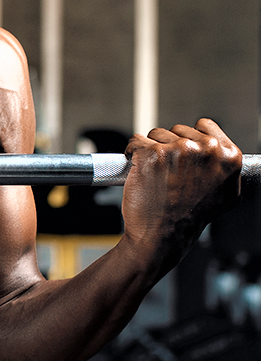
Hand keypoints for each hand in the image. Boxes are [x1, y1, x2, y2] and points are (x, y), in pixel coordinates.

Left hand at [120, 117, 241, 269]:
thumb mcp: (226, 194)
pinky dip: (132, 153)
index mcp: (228, 155)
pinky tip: (138, 169)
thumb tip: (224, 156)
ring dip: (151, 151)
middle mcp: (205, 149)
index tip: (182, 152)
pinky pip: (135, 141)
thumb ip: (226, 170)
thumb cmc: (191, 218)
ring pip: (156, 135)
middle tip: (167, 172)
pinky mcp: (151, 154)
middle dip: (169, 147)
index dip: (190, 138)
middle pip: (178, 130)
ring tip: (155, 175)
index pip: (204, 126)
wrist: (164, 235)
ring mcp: (178, 150)